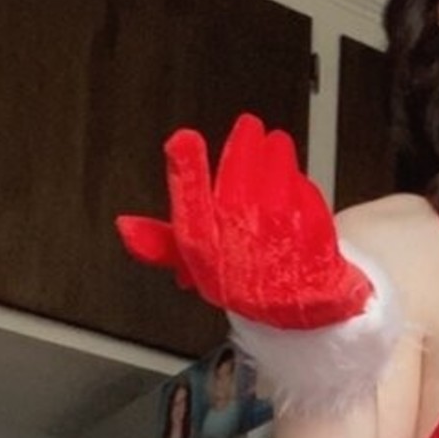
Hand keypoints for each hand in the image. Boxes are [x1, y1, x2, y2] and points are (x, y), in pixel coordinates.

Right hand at [116, 114, 373, 328]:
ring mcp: (279, 239)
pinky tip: (295, 181)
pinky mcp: (313, 235)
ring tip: (274, 143)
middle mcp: (239, 245)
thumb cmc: (245, 279)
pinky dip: (300, 183)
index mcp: (206, 252)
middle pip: (238, 181)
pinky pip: (304, 194)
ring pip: (274, 179)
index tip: (183, 140)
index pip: (189, 207)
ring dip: (275, 154)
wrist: (299, 310)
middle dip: (244, 145)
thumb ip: (162, 243)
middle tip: (248, 126)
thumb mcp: (199, 265)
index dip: (185, 171)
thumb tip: (124, 226)